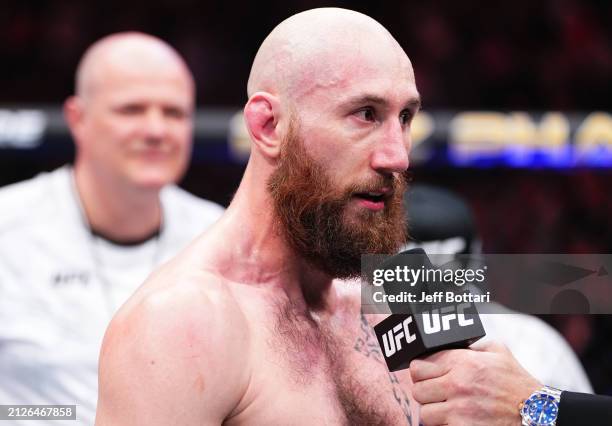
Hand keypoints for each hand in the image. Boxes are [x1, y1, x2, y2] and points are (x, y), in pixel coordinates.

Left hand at [410, 341, 541, 425]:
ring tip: (447, 408)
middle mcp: (457, 383)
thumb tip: (454, 346)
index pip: (419, 365)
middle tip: (438, 393)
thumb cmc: (518, 383)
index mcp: (462, 362)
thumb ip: (473, 346)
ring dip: (434, 411)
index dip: (421, 371)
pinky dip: (445, 424)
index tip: (426, 375)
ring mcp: (459, 408)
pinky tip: (457, 419)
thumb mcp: (498, 352)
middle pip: (418, 389)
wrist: (539, 413)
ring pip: (424, 411)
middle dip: (426, 391)